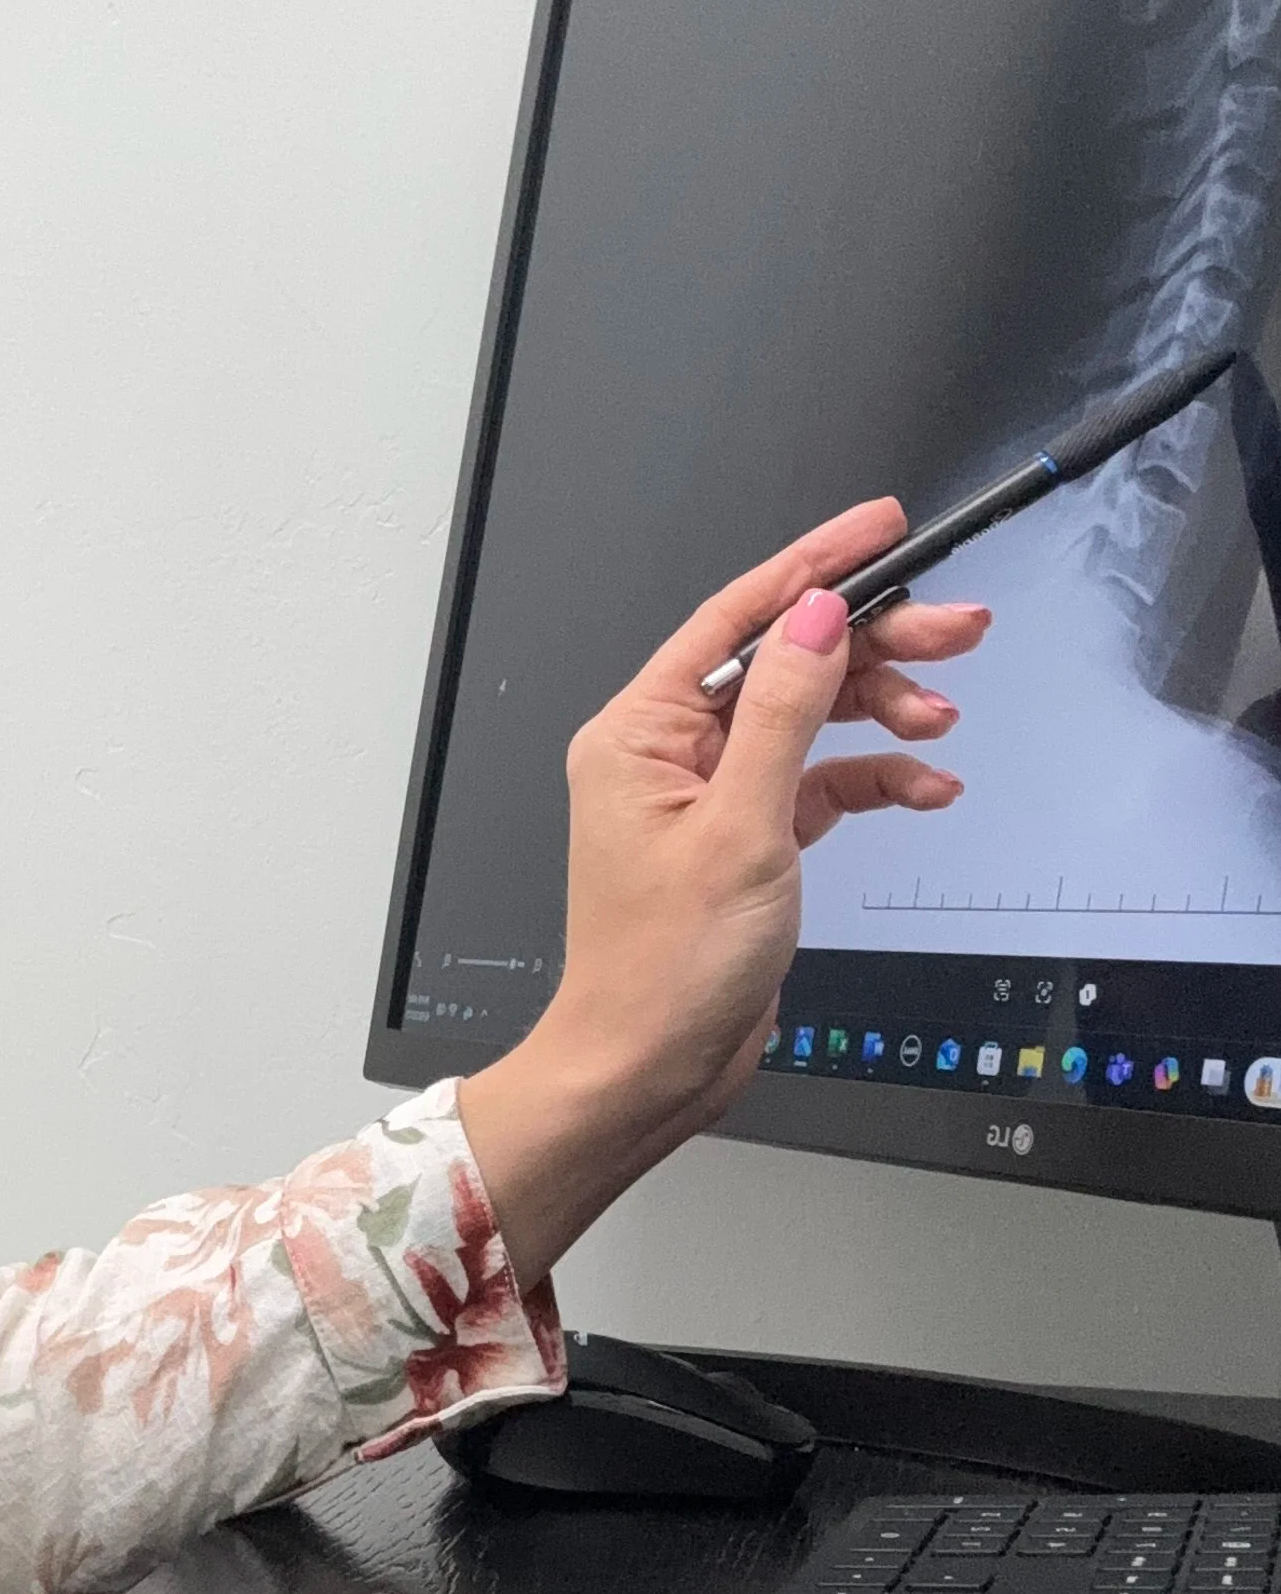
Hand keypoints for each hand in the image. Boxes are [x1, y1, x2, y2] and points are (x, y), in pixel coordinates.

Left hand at [459, 499, 989, 1287]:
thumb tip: (813, 618)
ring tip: (941, 718)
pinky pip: (817, 780)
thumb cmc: (663, 965)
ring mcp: (706, 791)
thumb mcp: (741, 828)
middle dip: (870, 643)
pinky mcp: (744, 834)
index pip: (736, 617)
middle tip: (956, 628)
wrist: (649, 1066)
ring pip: (809, 718)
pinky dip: (872, 777)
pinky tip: (924, 784)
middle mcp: (666, 749)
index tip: (879, 527)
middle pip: (783, 662)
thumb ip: (783, 714)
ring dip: (879, 712)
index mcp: (638, 729)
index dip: (812, 566)